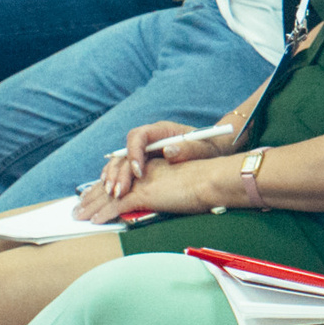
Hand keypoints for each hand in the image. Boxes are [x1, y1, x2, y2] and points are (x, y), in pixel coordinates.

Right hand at [79, 120, 237, 218]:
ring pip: (120, 161)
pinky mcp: (143, 163)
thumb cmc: (209, 147)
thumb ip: (189, 149)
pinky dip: (116, 179)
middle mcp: (148, 139)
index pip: (138, 136)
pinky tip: (111, 191)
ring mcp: (144, 151)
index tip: (138, 173)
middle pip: (124, 152)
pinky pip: (123, 169)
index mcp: (161, 130)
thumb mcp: (204, 148)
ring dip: (113, 177)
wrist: (213, 149)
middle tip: (118, 192)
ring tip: (111, 193)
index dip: (134, 153)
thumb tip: (170, 151)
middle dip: (119, 172)